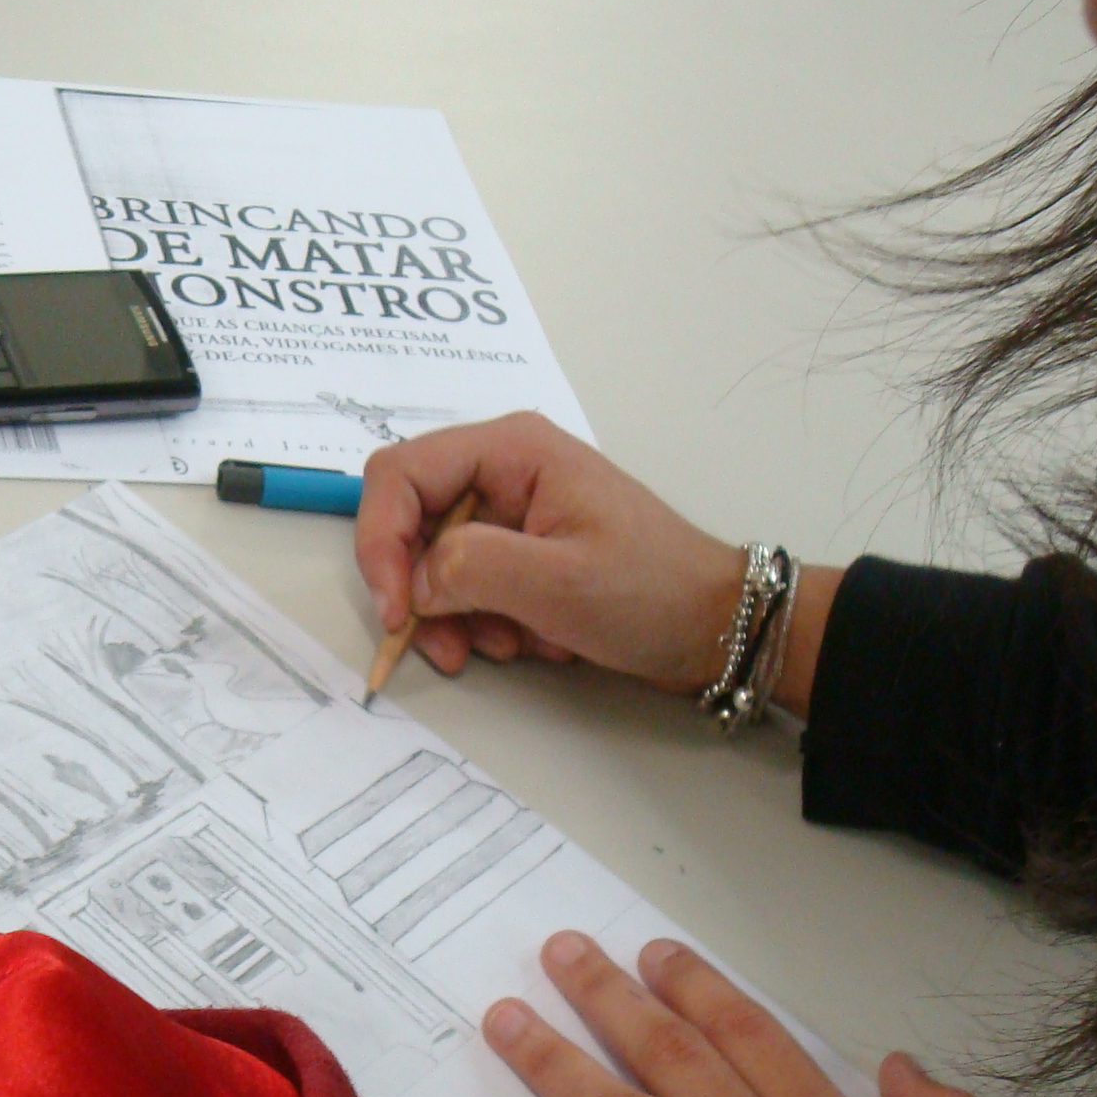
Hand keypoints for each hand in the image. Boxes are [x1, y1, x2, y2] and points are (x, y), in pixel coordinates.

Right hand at [353, 412, 745, 688]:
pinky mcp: (519, 553)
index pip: (399, 474)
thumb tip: (417, 582)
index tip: (398, 610)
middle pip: (411, 522)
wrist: (715, 627)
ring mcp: (510, 513)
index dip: (382, 541)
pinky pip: (466, 586)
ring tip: (504, 646)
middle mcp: (503, 471)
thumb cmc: (653, 592)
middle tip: (446, 644)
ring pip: (433, 564)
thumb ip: (473, 569)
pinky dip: (480, 623)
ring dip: (454, 616)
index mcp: (512, 449)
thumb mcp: (559, 583)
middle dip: (421, 591)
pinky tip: (525, 642)